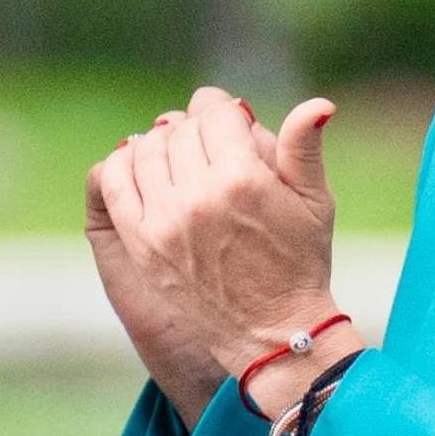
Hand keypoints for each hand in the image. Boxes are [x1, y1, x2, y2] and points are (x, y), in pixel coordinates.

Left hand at [88, 86, 340, 425]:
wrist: (272, 333)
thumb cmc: (300, 264)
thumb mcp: (314, 202)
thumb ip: (304, 147)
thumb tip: (318, 102)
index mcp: (243, 180)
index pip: (216, 112)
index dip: (224, 110)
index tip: (229, 120)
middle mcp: (199, 198)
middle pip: (182, 130)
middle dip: (197, 129)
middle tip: (208, 141)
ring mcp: (164, 222)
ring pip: (147, 151)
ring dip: (162, 144)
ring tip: (178, 152)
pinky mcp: (141, 244)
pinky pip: (115, 184)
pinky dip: (123, 165)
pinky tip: (139, 163)